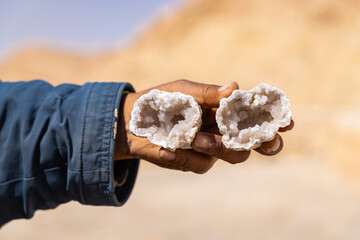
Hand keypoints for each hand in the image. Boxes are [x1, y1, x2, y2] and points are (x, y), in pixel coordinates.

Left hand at [115, 80, 293, 173]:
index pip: (255, 115)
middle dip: (265, 142)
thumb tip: (235, 87)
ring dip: (218, 147)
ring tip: (195, 139)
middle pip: (254, 142)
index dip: (274, 119)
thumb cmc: (162, 101)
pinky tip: (167, 148)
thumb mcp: (183, 91)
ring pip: (233, 156)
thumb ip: (207, 93)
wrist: (134, 122)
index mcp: (225, 110)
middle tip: (266, 141)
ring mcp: (212, 148)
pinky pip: (201, 164)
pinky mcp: (196, 161)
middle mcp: (224, 130)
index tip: (287, 122)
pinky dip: (184, 155)